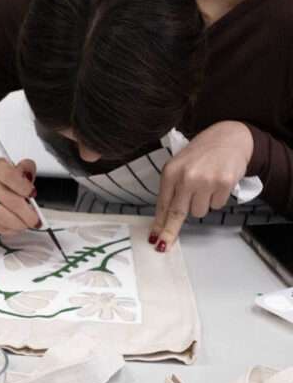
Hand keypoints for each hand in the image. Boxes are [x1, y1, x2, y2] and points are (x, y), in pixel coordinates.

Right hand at [0, 158, 39, 232]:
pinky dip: (10, 229)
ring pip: (3, 216)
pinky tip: (14, 226)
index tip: (32, 194)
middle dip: (27, 213)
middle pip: (10, 200)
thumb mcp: (10, 171)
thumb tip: (29, 175)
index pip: (10, 175)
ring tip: (26, 224)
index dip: (24, 186)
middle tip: (36, 219)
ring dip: (19, 224)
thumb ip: (24, 170)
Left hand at [150, 121, 253, 251]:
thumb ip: (171, 190)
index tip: (154, 239)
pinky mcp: (224, 183)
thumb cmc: (200, 155)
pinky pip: (217, 205)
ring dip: (201, 204)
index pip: (163, 204)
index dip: (159, 224)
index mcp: (170, 172)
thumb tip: (163, 220)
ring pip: (199, 212)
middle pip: (177, 213)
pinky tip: (217, 184)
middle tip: (164, 244)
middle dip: (170, 231)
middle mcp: (187, 177)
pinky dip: (217, 198)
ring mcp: (206, 181)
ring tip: (205, 186)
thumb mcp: (178, 167)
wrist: (228, 137)